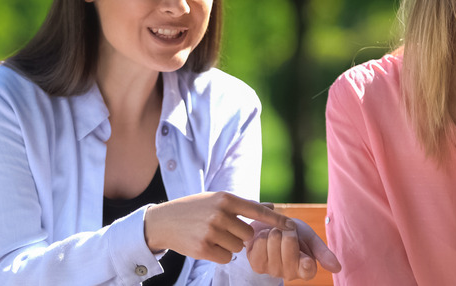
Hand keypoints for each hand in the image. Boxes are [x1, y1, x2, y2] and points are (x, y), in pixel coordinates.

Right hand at [143, 192, 293, 263]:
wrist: (164, 221)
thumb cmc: (195, 209)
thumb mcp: (217, 199)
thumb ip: (244, 205)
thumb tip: (273, 207)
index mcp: (225, 198)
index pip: (257, 210)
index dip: (276, 220)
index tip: (292, 226)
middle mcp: (219, 214)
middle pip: (248, 234)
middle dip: (240, 236)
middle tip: (224, 230)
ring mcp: (210, 231)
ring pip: (238, 247)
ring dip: (230, 245)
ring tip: (213, 236)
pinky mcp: (203, 248)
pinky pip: (227, 257)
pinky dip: (221, 254)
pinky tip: (208, 245)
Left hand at [246, 209, 341, 280]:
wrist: (271, 229)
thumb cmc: (294, 234)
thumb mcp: (310, 238)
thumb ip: (322, 252)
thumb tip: (338, 268)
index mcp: (306, 268)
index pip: (307, 271)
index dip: (305, 265)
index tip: (306, 260)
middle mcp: (289, 273)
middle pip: (289, 246)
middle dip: (288, 231)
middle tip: (287, 232)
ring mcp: (272, 270)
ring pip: (273, 242)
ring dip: (274, 232)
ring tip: (275, 235)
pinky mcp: (257, 265)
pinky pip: (259, 243)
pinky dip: (262, 234)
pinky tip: (264, 238)